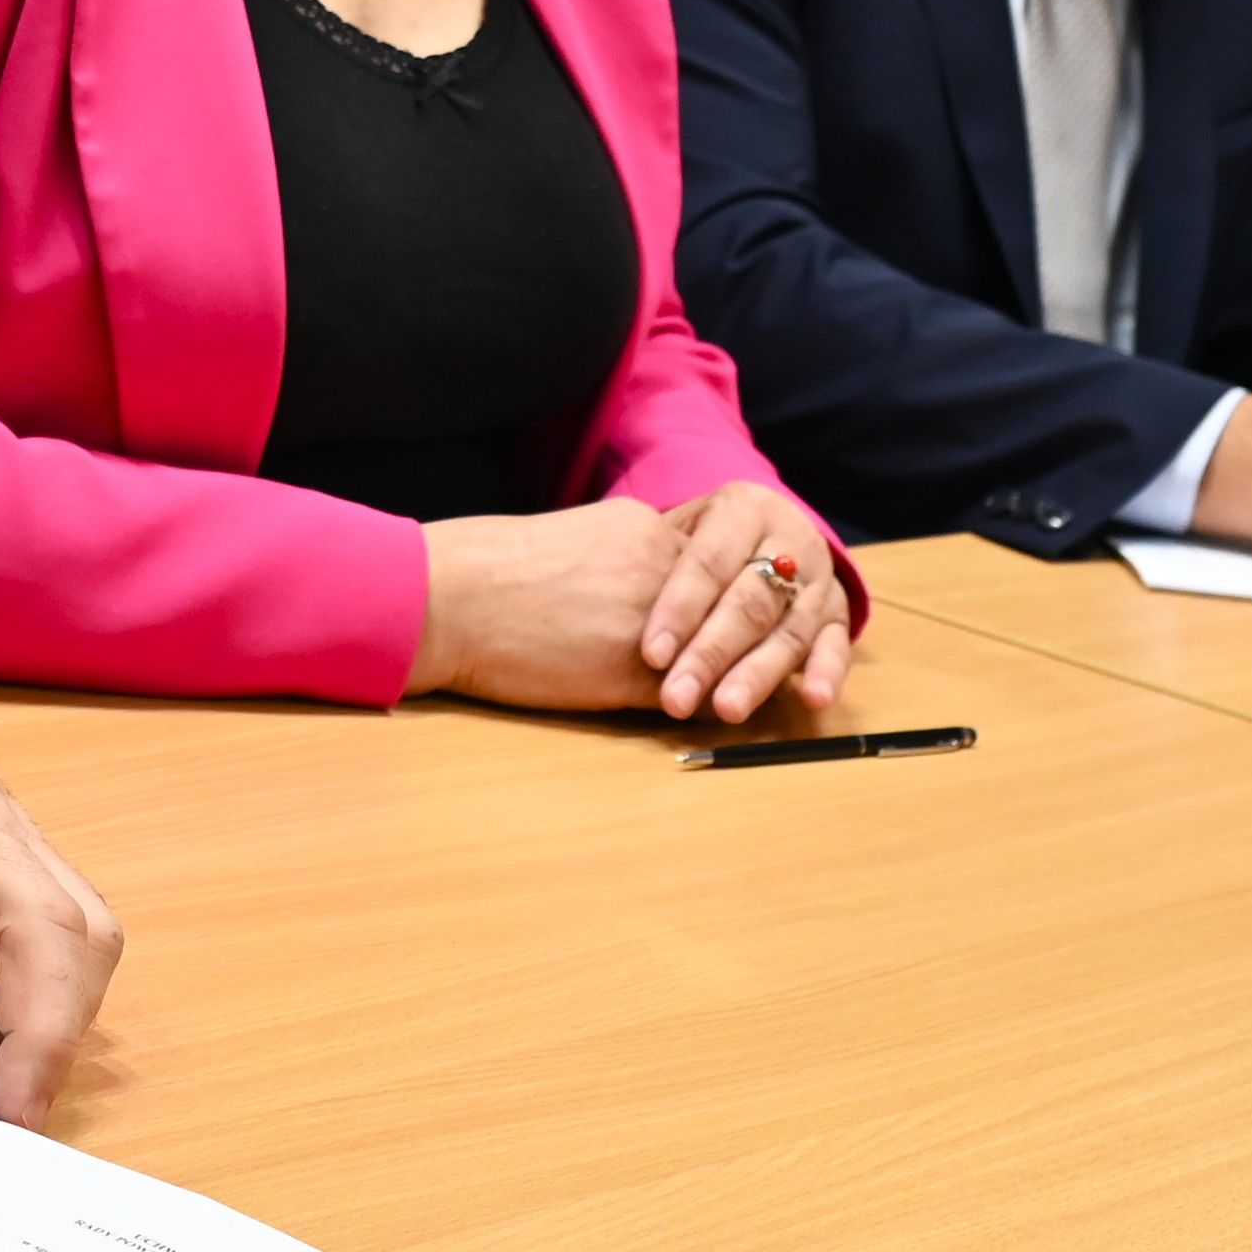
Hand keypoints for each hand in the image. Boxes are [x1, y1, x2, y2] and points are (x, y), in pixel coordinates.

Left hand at [0, 613, 120, 1122]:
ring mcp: (6, 836)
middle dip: (43, 1034)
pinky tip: (8, 1038)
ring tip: (13, 1094)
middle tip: (3, 1119)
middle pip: (45, 929)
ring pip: (83, 930)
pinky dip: (64, 994)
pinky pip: (77, 927)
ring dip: (68, 1020)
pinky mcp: (25, 851)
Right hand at [414, 497, 850, 727]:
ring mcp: (656, 619)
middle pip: (746, 596)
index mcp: (643, 530)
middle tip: (800, 653)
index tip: (771, 600)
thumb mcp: (570, 544)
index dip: (748, 585)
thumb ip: (617, 556)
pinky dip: (716, 707)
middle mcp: (663, 566)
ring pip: (732, 647)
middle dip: (777, 628)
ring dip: (758, 672)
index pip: (717, 557)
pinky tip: (727, 721)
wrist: (451, 596)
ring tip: (779, 693)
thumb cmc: (489, 573)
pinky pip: (694, 693)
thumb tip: (646, 588)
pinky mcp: (635, 671)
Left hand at [635, 481, 858, 724]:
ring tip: (727, 710)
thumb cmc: (700, 544)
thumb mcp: (679, 535)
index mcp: (744, 508)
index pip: (709, 561)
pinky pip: (838, 645)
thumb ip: (659, 565)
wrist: (763, 534)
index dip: (680, 608)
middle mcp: (790, 538)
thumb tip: (615, 621)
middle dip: (711, 653)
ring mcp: (820, 577)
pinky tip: (814, 700)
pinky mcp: (840, 614)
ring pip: (789, 629)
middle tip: (677, 698)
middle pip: (749, 601)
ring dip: (758, 674)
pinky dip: (828, 673)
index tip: (652, 655)